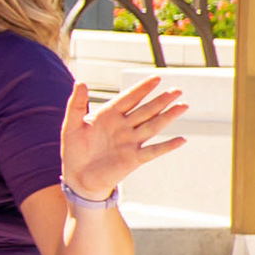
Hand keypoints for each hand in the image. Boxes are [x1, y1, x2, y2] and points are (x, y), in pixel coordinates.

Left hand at [60, 76, 187, 198]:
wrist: (77, 177)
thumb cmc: (74, 150)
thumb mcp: (71, 125)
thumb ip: (76, 104)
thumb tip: (80, 82)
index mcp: (109, 116)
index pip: (129, 98)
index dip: (142, 89)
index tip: (157, 78)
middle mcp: (123, 127)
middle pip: (146, 110)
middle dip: (161, 100)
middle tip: (177, 90)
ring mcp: (130, 142)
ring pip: (153, 126)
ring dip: (168, 117)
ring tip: (183, 106)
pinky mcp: (133, 159)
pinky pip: (153, 151)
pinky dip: (167, 146)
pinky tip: (181, 140)